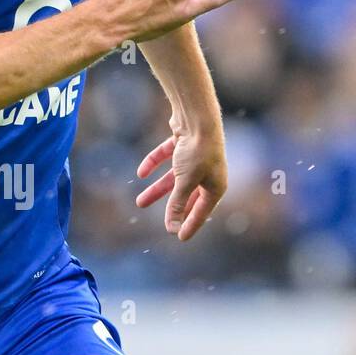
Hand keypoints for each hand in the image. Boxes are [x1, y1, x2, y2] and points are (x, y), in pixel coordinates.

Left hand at [135, 126, 227, 241]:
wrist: (197, 117)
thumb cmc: (197, 152)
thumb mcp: (185, 182)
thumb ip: (177, 204)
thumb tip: (172, 228)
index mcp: (216, 186)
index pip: (202, 211)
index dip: (190, 225)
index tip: (179, 237)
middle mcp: (209, 173)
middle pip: (187, 196)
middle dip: (172, 208)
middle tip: (162, 224)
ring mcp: (196, 158)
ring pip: (174, 179)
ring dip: (157, 190)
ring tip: (139, 202)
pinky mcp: (183, 145)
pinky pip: (167, 158)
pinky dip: (155, 164)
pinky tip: (140, 173)